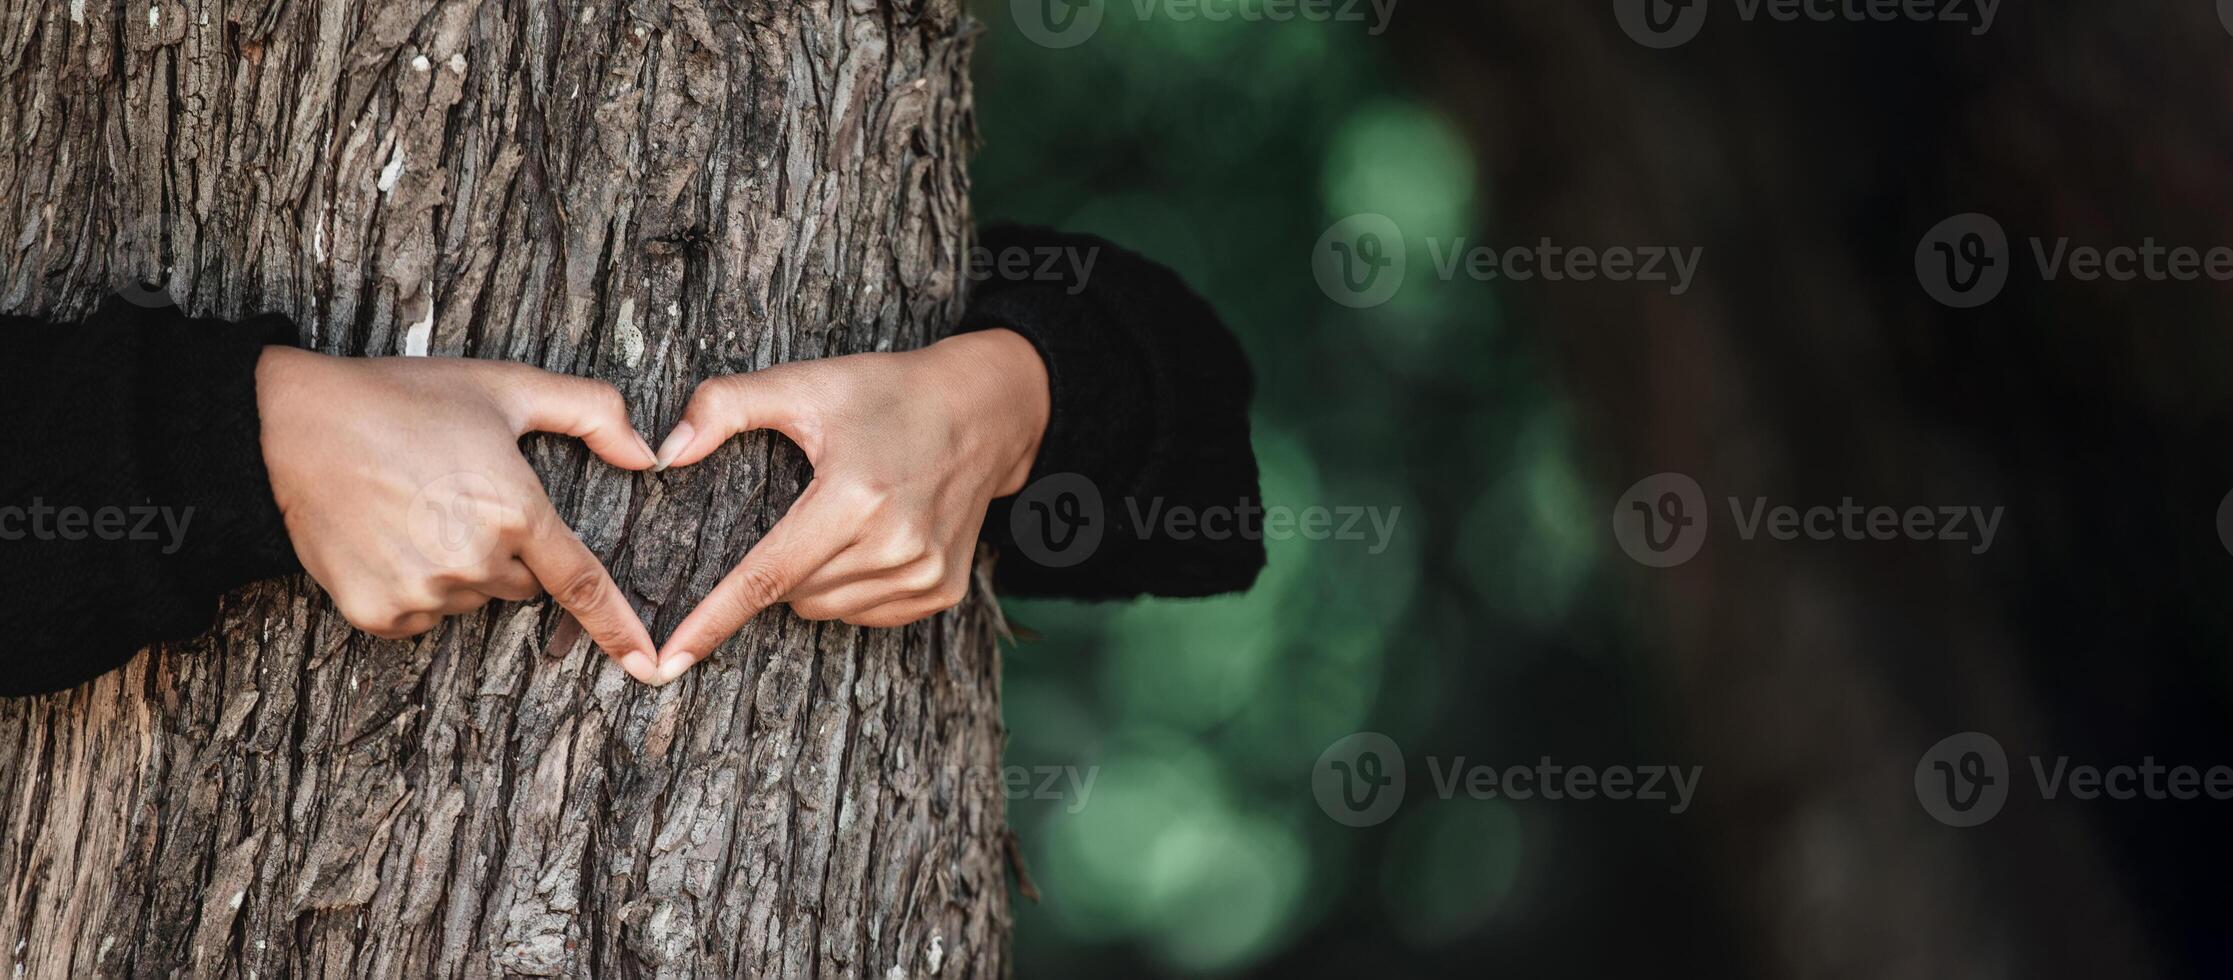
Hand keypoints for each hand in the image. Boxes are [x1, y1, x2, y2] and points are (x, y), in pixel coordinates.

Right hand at [256, 347, 665, 681]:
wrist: (293, 426)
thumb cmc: (404, 401)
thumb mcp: (506, 387)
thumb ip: (591, 412)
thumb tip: (649, 453)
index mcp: (516, 513)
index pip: (582, 584)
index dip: (618, 627)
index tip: (648, 664)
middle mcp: (475, 563)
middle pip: (519, 583)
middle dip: (505, 551)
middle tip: (456, 497)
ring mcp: (423, 593)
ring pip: (469, 599)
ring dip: (458, 569)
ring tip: (413, 509)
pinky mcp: (378, 614)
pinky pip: (421, 617)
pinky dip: (413, 587)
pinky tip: (386, 538)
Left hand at [649, 329, 1049, 679]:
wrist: (983, 410)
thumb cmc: (887, 394)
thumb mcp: (806, 384)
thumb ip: (726, 406)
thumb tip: (664, 454)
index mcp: (855, 497)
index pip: (765, 577)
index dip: (712, 619)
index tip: (669, 661)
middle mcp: (896, 545)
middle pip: (793, 595)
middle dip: (776, 566)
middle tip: (802, 509)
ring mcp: (924, 574)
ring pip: (826, 610)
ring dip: (812, 581)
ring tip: (840, 521)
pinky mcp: (942, 591)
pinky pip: (865, 614)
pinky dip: (849, 590)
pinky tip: (869, 542)